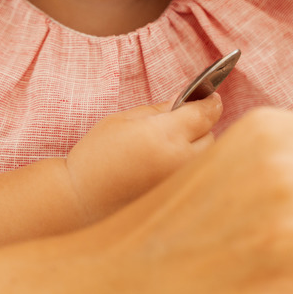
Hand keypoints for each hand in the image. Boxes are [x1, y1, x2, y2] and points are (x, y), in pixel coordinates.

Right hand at [64, 95, 221, 223]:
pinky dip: (189, 164)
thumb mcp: (124, 119)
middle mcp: (177, 161)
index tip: (210, 95)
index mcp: (162, 136)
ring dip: (197, 146)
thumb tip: (185, 100)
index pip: (204, 115)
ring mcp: (179, 182)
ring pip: (206, 158)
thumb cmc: (97, 154)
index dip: (210, 102)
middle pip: (211, 136)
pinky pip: (194, 174)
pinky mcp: (175, 196)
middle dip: (201, 125)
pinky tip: (167, 161)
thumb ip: (159, 109)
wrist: (82, 198)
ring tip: (173, 142)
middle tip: (182, 120)